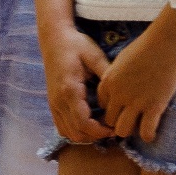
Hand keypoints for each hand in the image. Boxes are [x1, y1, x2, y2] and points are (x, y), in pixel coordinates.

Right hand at [44, 26, 112, 144]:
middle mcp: (58, 101)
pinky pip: (62, 127)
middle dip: (95, 136)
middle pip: (76, 133)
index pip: (84, 123)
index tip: (115, 128)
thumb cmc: (75, 45)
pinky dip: (75, 130)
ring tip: (102, 127)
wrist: (54, 38)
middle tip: (112, 129)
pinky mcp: (52, 104)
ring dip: (85, 135)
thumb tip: (123, 92)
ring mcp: (53, 104)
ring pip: (68, 133)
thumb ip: (107, 74)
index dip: (100, 131)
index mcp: (70, 90)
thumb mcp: (94, 55)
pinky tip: (89, 123)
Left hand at [96, 26, 175, 142]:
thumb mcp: (122, 59)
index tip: (121, 107)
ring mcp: (135, 102)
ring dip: (130, 130)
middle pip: (110, 120)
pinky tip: (151, 132)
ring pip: (122, 130)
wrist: (165, 43)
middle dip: (118, 121)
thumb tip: (119, 86)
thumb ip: (117, 75)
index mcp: (109, 81)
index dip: (111, 107)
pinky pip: (146, 132)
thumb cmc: (146, 46)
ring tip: (139, 126)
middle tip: (130, 119)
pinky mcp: (154, 107)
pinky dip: (148, 135)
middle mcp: (118, 94)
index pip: (102, 104)